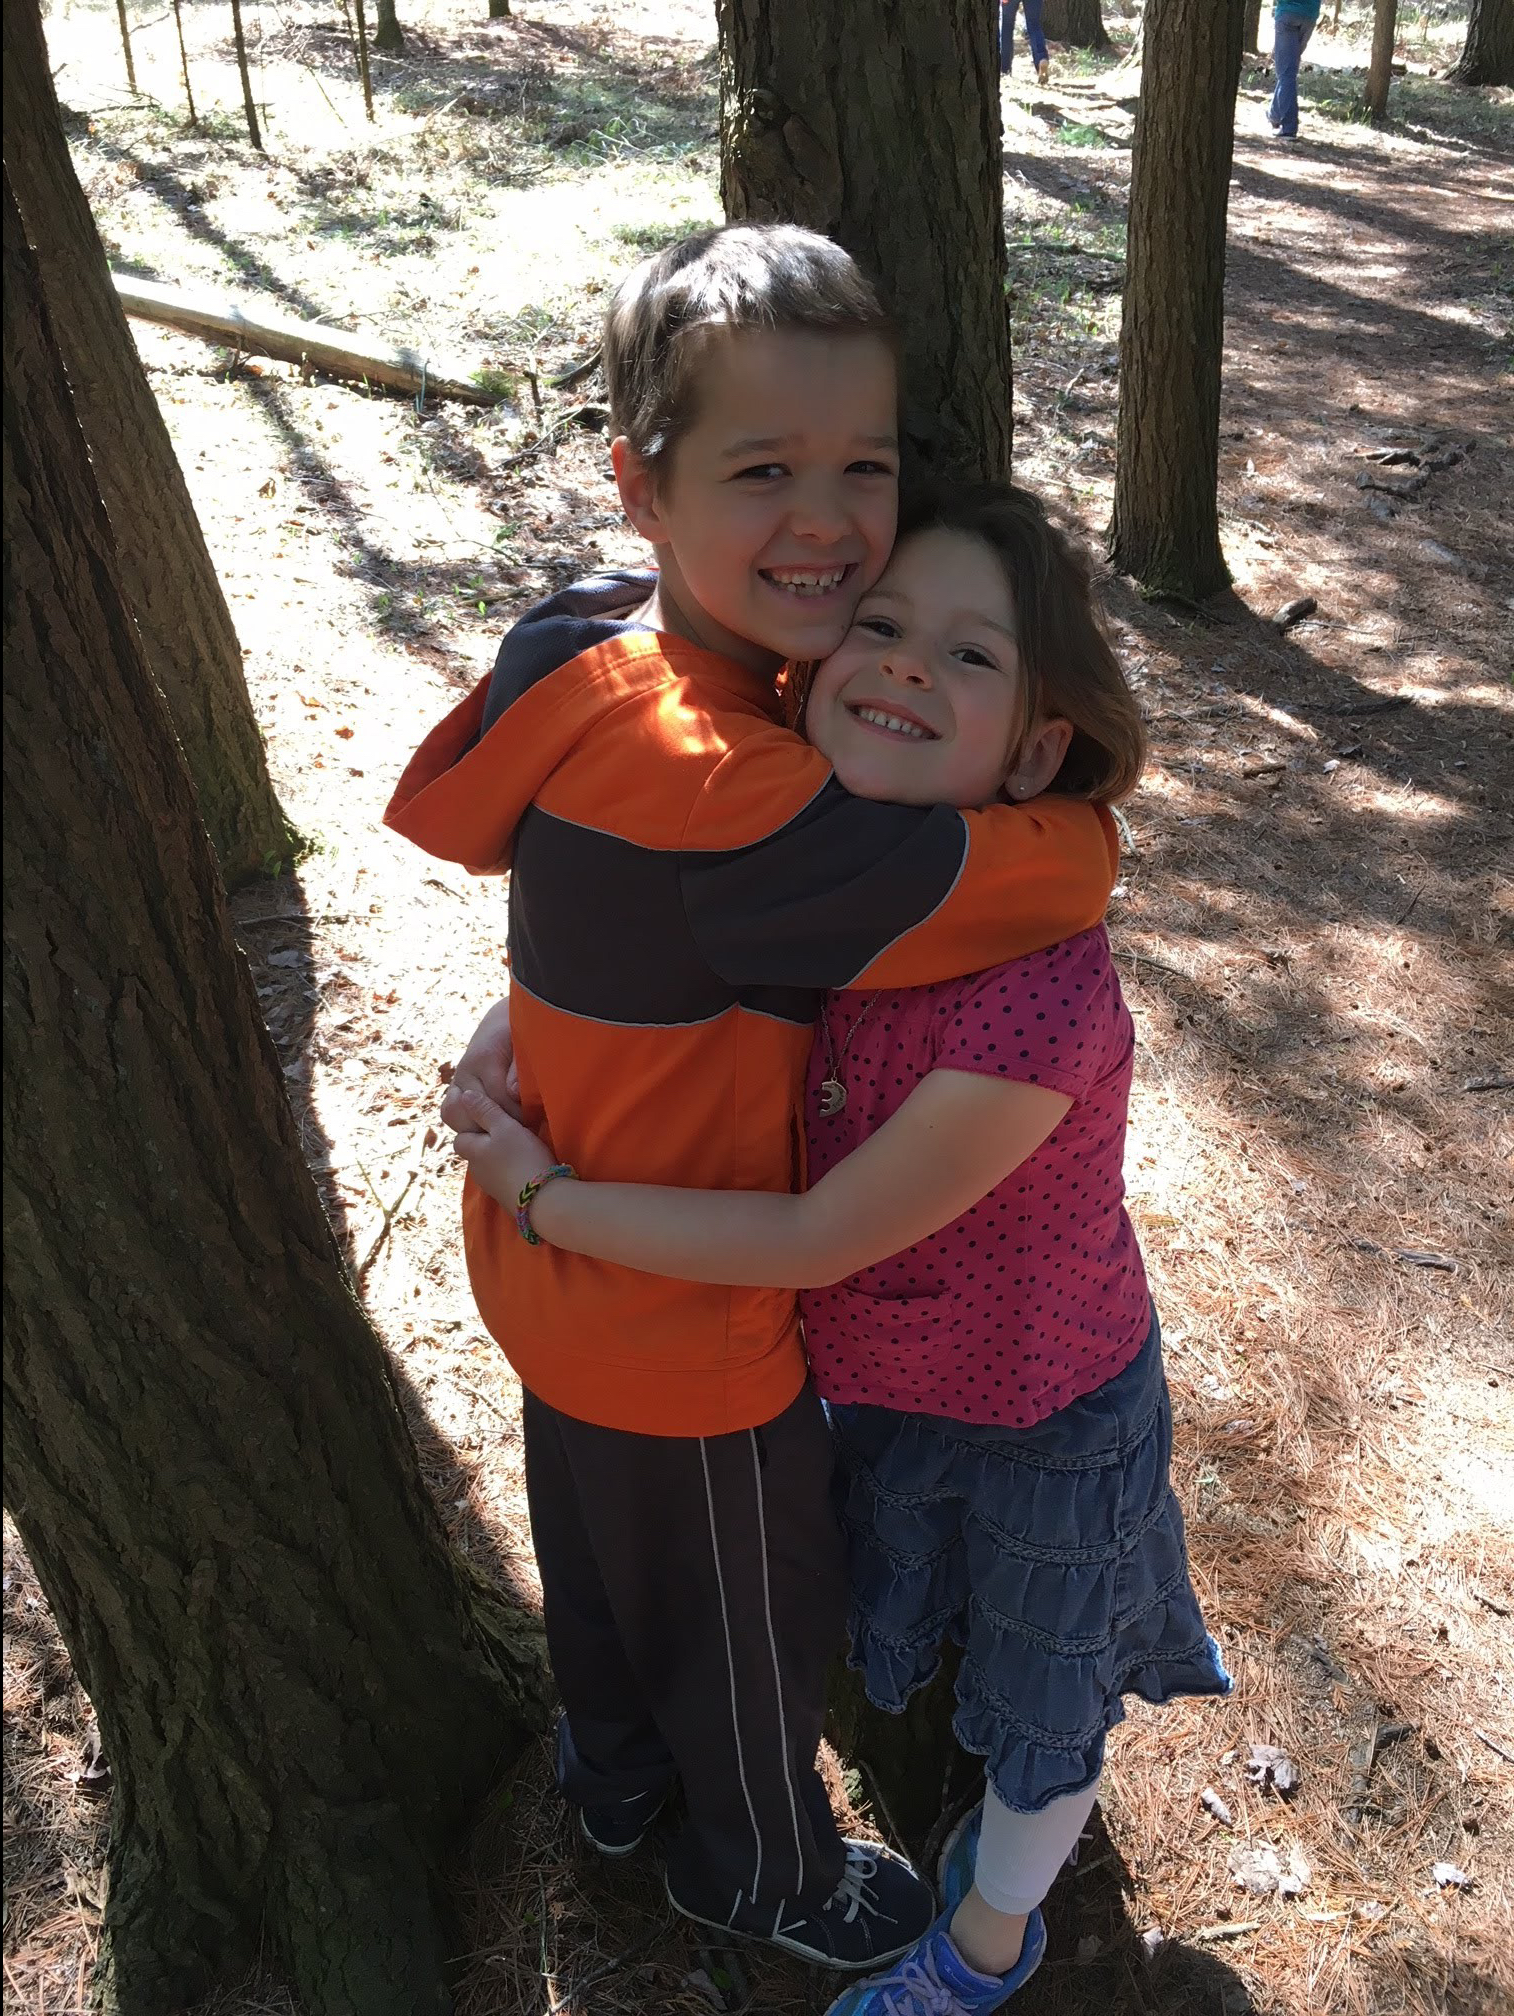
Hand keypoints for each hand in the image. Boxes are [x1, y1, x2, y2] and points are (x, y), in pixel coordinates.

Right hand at [440, 995, 520, 1133]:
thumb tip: (513, 1092)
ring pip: (453, 1113)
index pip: (499, 1098)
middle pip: (470, 1110)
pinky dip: (467, 1124)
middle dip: (496, 1124)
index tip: (537, 1122)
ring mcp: (458, 1079)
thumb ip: (521, 1068)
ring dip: (477, 1127)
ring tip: (504, 1130)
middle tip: (520, 1129)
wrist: (506, 1020)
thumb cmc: (523, 1033)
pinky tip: (491, 1127)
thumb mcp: (528, 1043)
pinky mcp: (456, 1087)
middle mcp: (465, 1069)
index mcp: (485, 1057)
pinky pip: (451, 1111)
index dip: (519, 1114)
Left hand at [451, 1086, 556, 1209]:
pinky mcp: (506, 1198)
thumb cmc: (522, 1157)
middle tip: (509, 1134)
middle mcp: (476, 1171)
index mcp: (472, 1152)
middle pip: (475, 1153)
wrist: (542, 1199)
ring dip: (499, 1158)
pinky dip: (509, 1171)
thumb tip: (465, 1096)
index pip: (460, 1138)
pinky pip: (502, 1179)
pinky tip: (525, 1168)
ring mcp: (491, 1187)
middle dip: (486, 1144)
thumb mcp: (505, 1126)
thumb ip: (485, 1110)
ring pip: (489, 1166)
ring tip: (520, 1151)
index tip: (491, 1122)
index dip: (472, 1128)